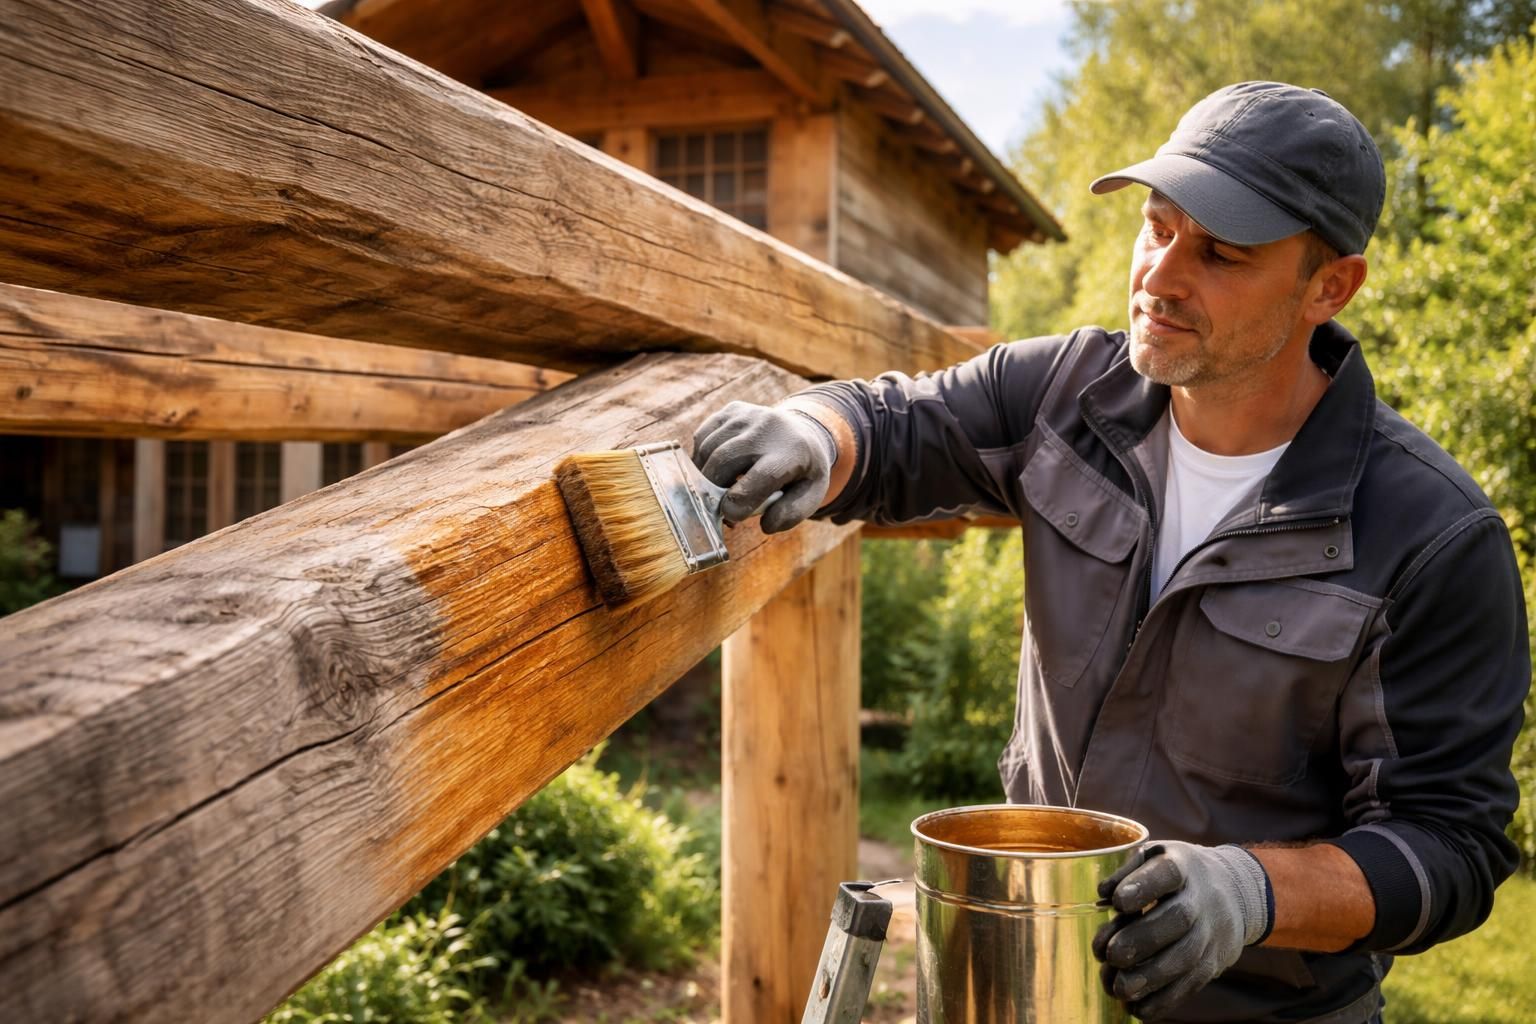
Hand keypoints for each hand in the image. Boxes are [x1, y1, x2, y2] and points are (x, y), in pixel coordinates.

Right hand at [692, 401, 838, 532]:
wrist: (802, 432)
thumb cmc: (802, 471)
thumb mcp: (812, 495)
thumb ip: (792, 514)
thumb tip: (766, 525)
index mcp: (794, 451)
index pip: (762, 476)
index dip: (741, 500)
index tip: (731, 517)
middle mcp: (769, 427)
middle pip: (725, 460)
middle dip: (714, 491)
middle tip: (720, 510)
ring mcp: (748, 414)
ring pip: (708, 450)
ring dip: (705, 478)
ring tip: (719, 493)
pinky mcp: (730, 410)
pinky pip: (702, 437)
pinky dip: (701, 459)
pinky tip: (717, 471)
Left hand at [1093, 841, 1271, 1019]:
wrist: (1234, 892)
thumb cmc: (1178, 876)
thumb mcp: (1156, 856)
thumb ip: (1127, 870)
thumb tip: (1102, 893)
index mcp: (1183, 865)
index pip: (1168, 872)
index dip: (1144, 886)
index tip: (1117, 901)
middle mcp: (1203, 899)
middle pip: (1178, 919)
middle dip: (1143, 940)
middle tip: (1111, 955)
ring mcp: (1212, 933)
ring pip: (1187, 957)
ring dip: (1151, 977)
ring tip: (1120, 987)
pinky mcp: (1214, 963)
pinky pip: (1192, 984)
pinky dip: (1164, 1000)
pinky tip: (1137, 1008)